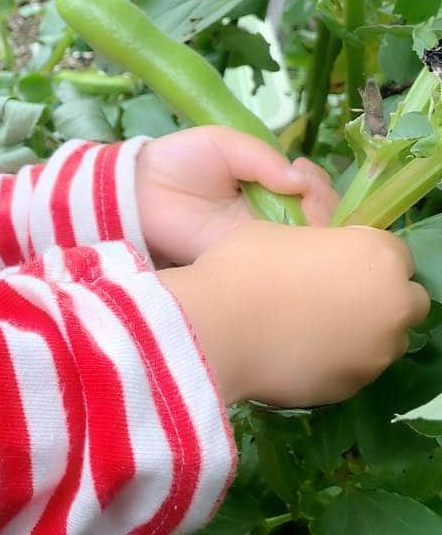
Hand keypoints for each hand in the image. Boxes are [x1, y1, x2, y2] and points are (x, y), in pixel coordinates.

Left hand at [135, 126, 337, 265]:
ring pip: (306, 243)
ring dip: (316, 229)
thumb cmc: (179, 160)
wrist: (138, 189)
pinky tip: (287, 238)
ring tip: (303, 214)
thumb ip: (262, 157)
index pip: (312, 190)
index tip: (305, 178)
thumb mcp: (223, 143)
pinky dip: (293, 254)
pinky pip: (276, 264)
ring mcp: (258, 240)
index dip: (318, 186)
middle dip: (325, 207)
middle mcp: (269, 214)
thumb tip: (300, 181)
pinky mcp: (241, 262)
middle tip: (307, 197)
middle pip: (319, 218)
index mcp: (268, 185)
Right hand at [159, 221, 430, 406]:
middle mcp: (392, 305)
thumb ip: (313, 247)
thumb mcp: (276, 234)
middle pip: (405, 300)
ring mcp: (378, 351)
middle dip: (379, 296)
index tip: (333, 260)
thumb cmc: (243, 267)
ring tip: (310, 329)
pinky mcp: (354, 387)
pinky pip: (354, 368)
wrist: (215, 330)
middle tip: (331, 295)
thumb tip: (313, 261)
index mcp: (377, 255)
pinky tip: (297, 353)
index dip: (363, 255)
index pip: (394, 253)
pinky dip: (335, 360)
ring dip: (359, 331)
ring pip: (383, 340)